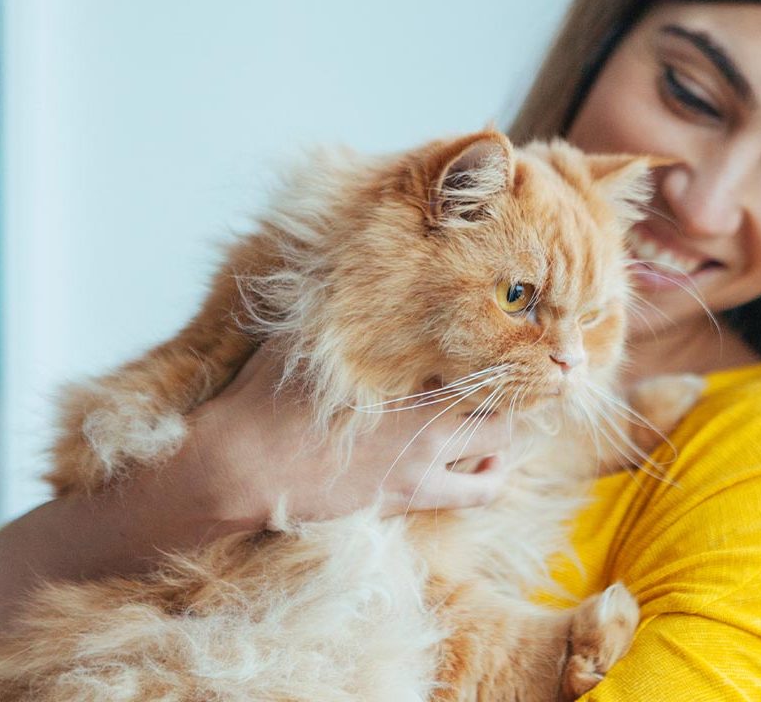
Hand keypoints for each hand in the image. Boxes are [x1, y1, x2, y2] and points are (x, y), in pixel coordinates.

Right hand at [169, 341, 514, 531]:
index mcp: (404, 361)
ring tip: (506, 411)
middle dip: (514, 377)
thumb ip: (331, 309)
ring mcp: (426, 452)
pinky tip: (492, 462)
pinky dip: (496, 476)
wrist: (245, 467)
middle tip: (516, 371)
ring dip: (508, 422)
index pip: (477, 343)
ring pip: (502, 435)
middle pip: (502, 386)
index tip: (506, 328)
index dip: (498, 335)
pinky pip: (482, 491)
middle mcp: (427, 405)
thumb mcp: (297, 336)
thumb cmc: (266, 397)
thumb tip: (340, 268)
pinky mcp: (416, 493)